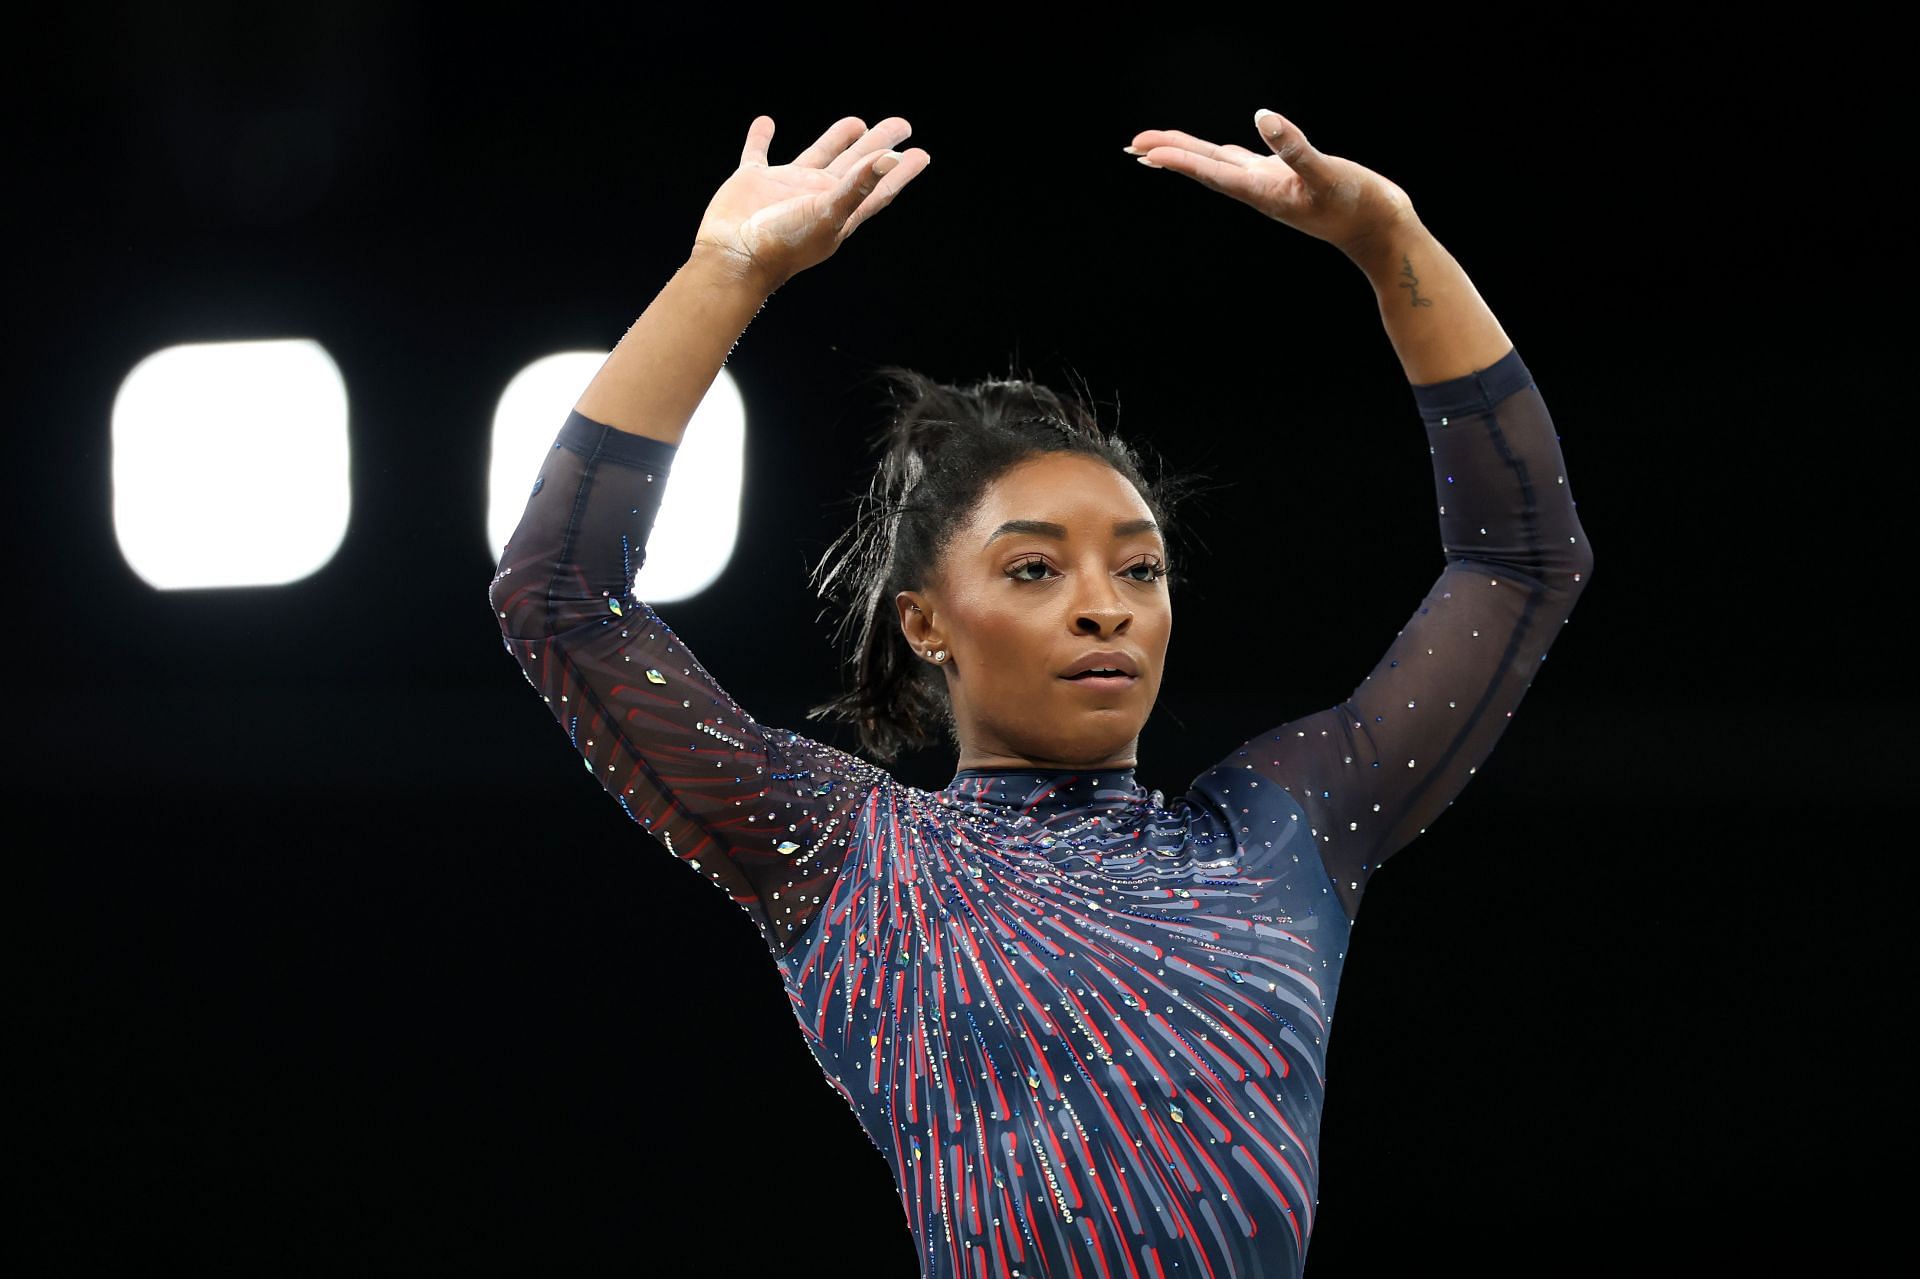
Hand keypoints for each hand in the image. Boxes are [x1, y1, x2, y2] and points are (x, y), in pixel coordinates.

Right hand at [692, 114, 929, 292]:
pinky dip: (760, 139)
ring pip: (816, 157)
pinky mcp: (752, 182)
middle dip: (877, 145)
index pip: (878, 187)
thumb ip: (858, 186)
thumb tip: (890, 158)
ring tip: (856, 123)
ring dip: (835, 140)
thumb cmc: (783, 243)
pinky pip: (757, 154)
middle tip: (901, 125)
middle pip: (855, 166)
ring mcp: (784, 189)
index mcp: (838, 209)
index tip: (921, 154)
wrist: (734, 258)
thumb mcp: (828, 213)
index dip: (900, 172)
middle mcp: (816, 197)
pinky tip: (766, 123)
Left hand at [1129, 108, 1417, 256]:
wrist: (1381, 232)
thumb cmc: (1357, 206)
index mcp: (1261, 189)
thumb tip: (1263, 117)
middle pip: (1204, 167)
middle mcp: (1259, 189)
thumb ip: (1294, 148)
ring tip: (1159, 150)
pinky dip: (1223, 156)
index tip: (1144, 150)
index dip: (1176, 158)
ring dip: (1189, 156)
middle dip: (1169, 156)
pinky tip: (1218, 153)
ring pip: (1220, 165)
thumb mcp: (1325, 174)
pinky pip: (1245, 164)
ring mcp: (1271, 185)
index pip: (1208, 170)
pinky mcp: (1287, 180)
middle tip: (1133, 146)